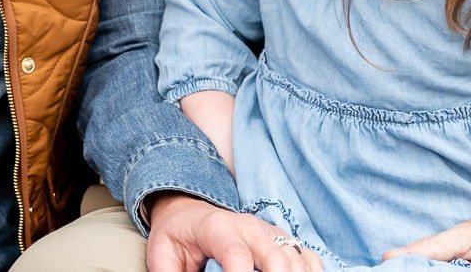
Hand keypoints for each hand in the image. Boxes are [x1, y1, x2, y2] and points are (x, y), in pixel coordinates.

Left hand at [146, 193, 322, 271]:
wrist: (189, 210)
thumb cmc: (176, 236)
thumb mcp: (161, 254)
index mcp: (217, 227)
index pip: (237, 254)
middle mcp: (249, 227)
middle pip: (276, 257)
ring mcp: (270, 232)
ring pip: (296, 259)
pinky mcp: (283, 241)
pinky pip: (308, 258)